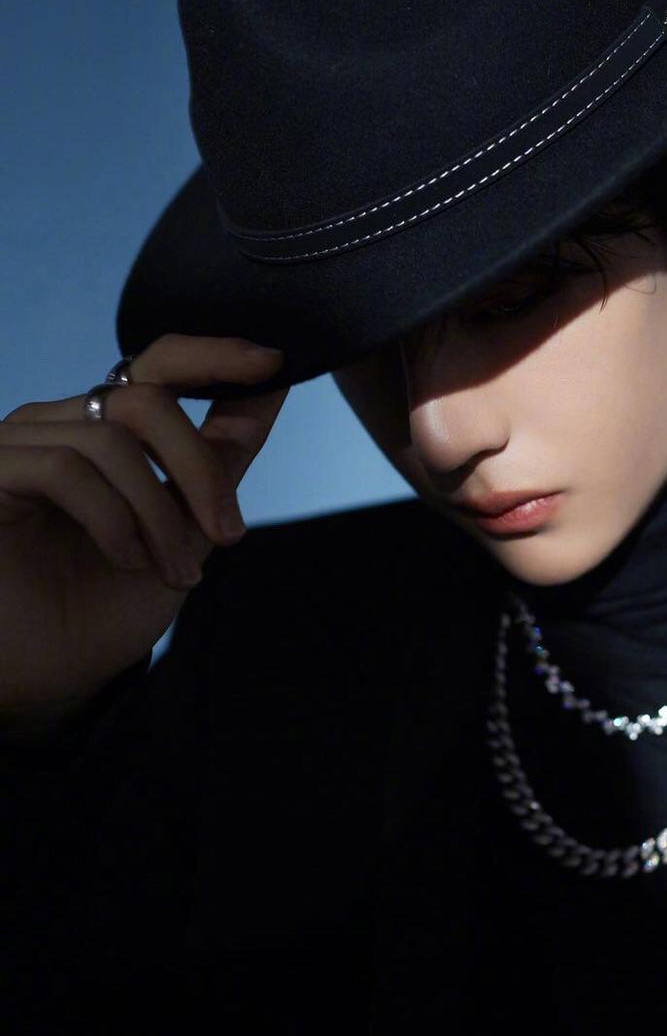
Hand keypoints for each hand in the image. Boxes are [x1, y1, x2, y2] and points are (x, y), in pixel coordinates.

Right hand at [0, 334, 289, 718]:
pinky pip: (63, 469)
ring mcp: (16, 445)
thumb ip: (218, 463)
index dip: (215, 355)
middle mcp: (57, 423)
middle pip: (147, 399)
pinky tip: (125, 562)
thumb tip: (272, 389)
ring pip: (111, 439)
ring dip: (159, 513)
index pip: (160, 362)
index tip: (273, 363)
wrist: (44, 680)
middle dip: (199, 467)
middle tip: (228, 536)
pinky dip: (111, 518)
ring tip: (175, 572)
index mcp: (105, 429)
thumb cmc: (103, 609)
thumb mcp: (184, 532)